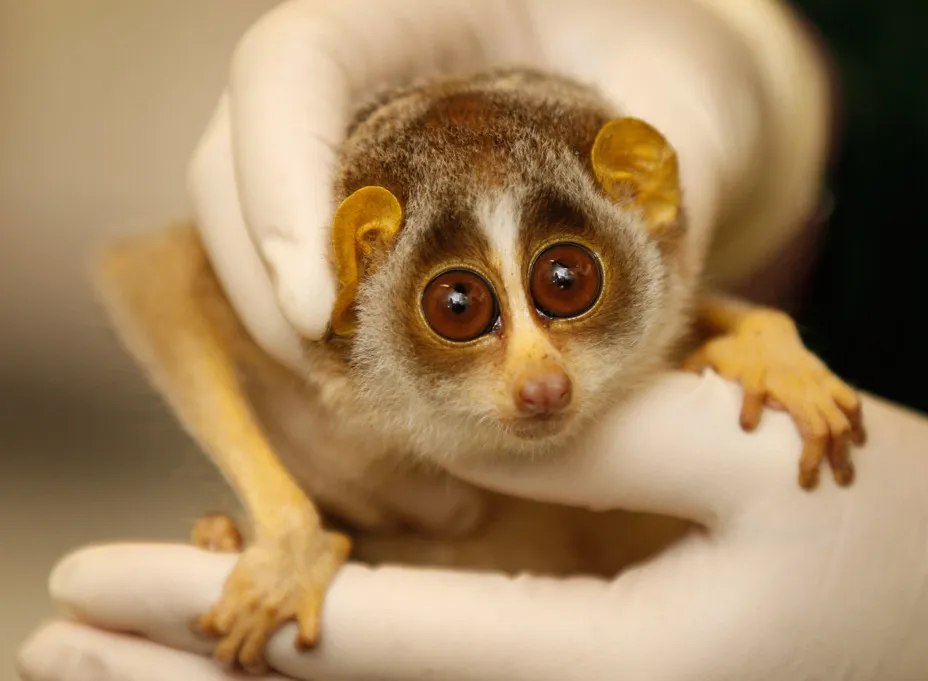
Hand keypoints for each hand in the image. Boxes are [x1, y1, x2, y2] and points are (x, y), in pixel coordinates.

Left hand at [18, 372, 927, 680]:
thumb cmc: (893, 531)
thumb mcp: (752, 454)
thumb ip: (591, 432)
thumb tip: (450, 424)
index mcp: (606, 673)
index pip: (360, 649)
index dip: (209, 614)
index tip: (82, 586)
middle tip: (44, 663)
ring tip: (108, 673)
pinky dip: (342, 667)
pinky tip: (277, 636)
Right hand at [188, 0, 832, 373]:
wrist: (658, 84)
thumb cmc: (668, 63)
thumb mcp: (687, 96)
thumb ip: (662, 179)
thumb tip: (615, 312)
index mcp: (407, 4)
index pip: (288, 64)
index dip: (274, 180)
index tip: (319, 307)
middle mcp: (352, 68)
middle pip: (231, 157)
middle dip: (259, 279)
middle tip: (336, 380)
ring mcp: (338, 135)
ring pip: (243, 221)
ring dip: (279, 322)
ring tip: (358, 395)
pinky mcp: (351, 198)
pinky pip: (292, 262)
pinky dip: (320, 331)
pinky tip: (376, 378)